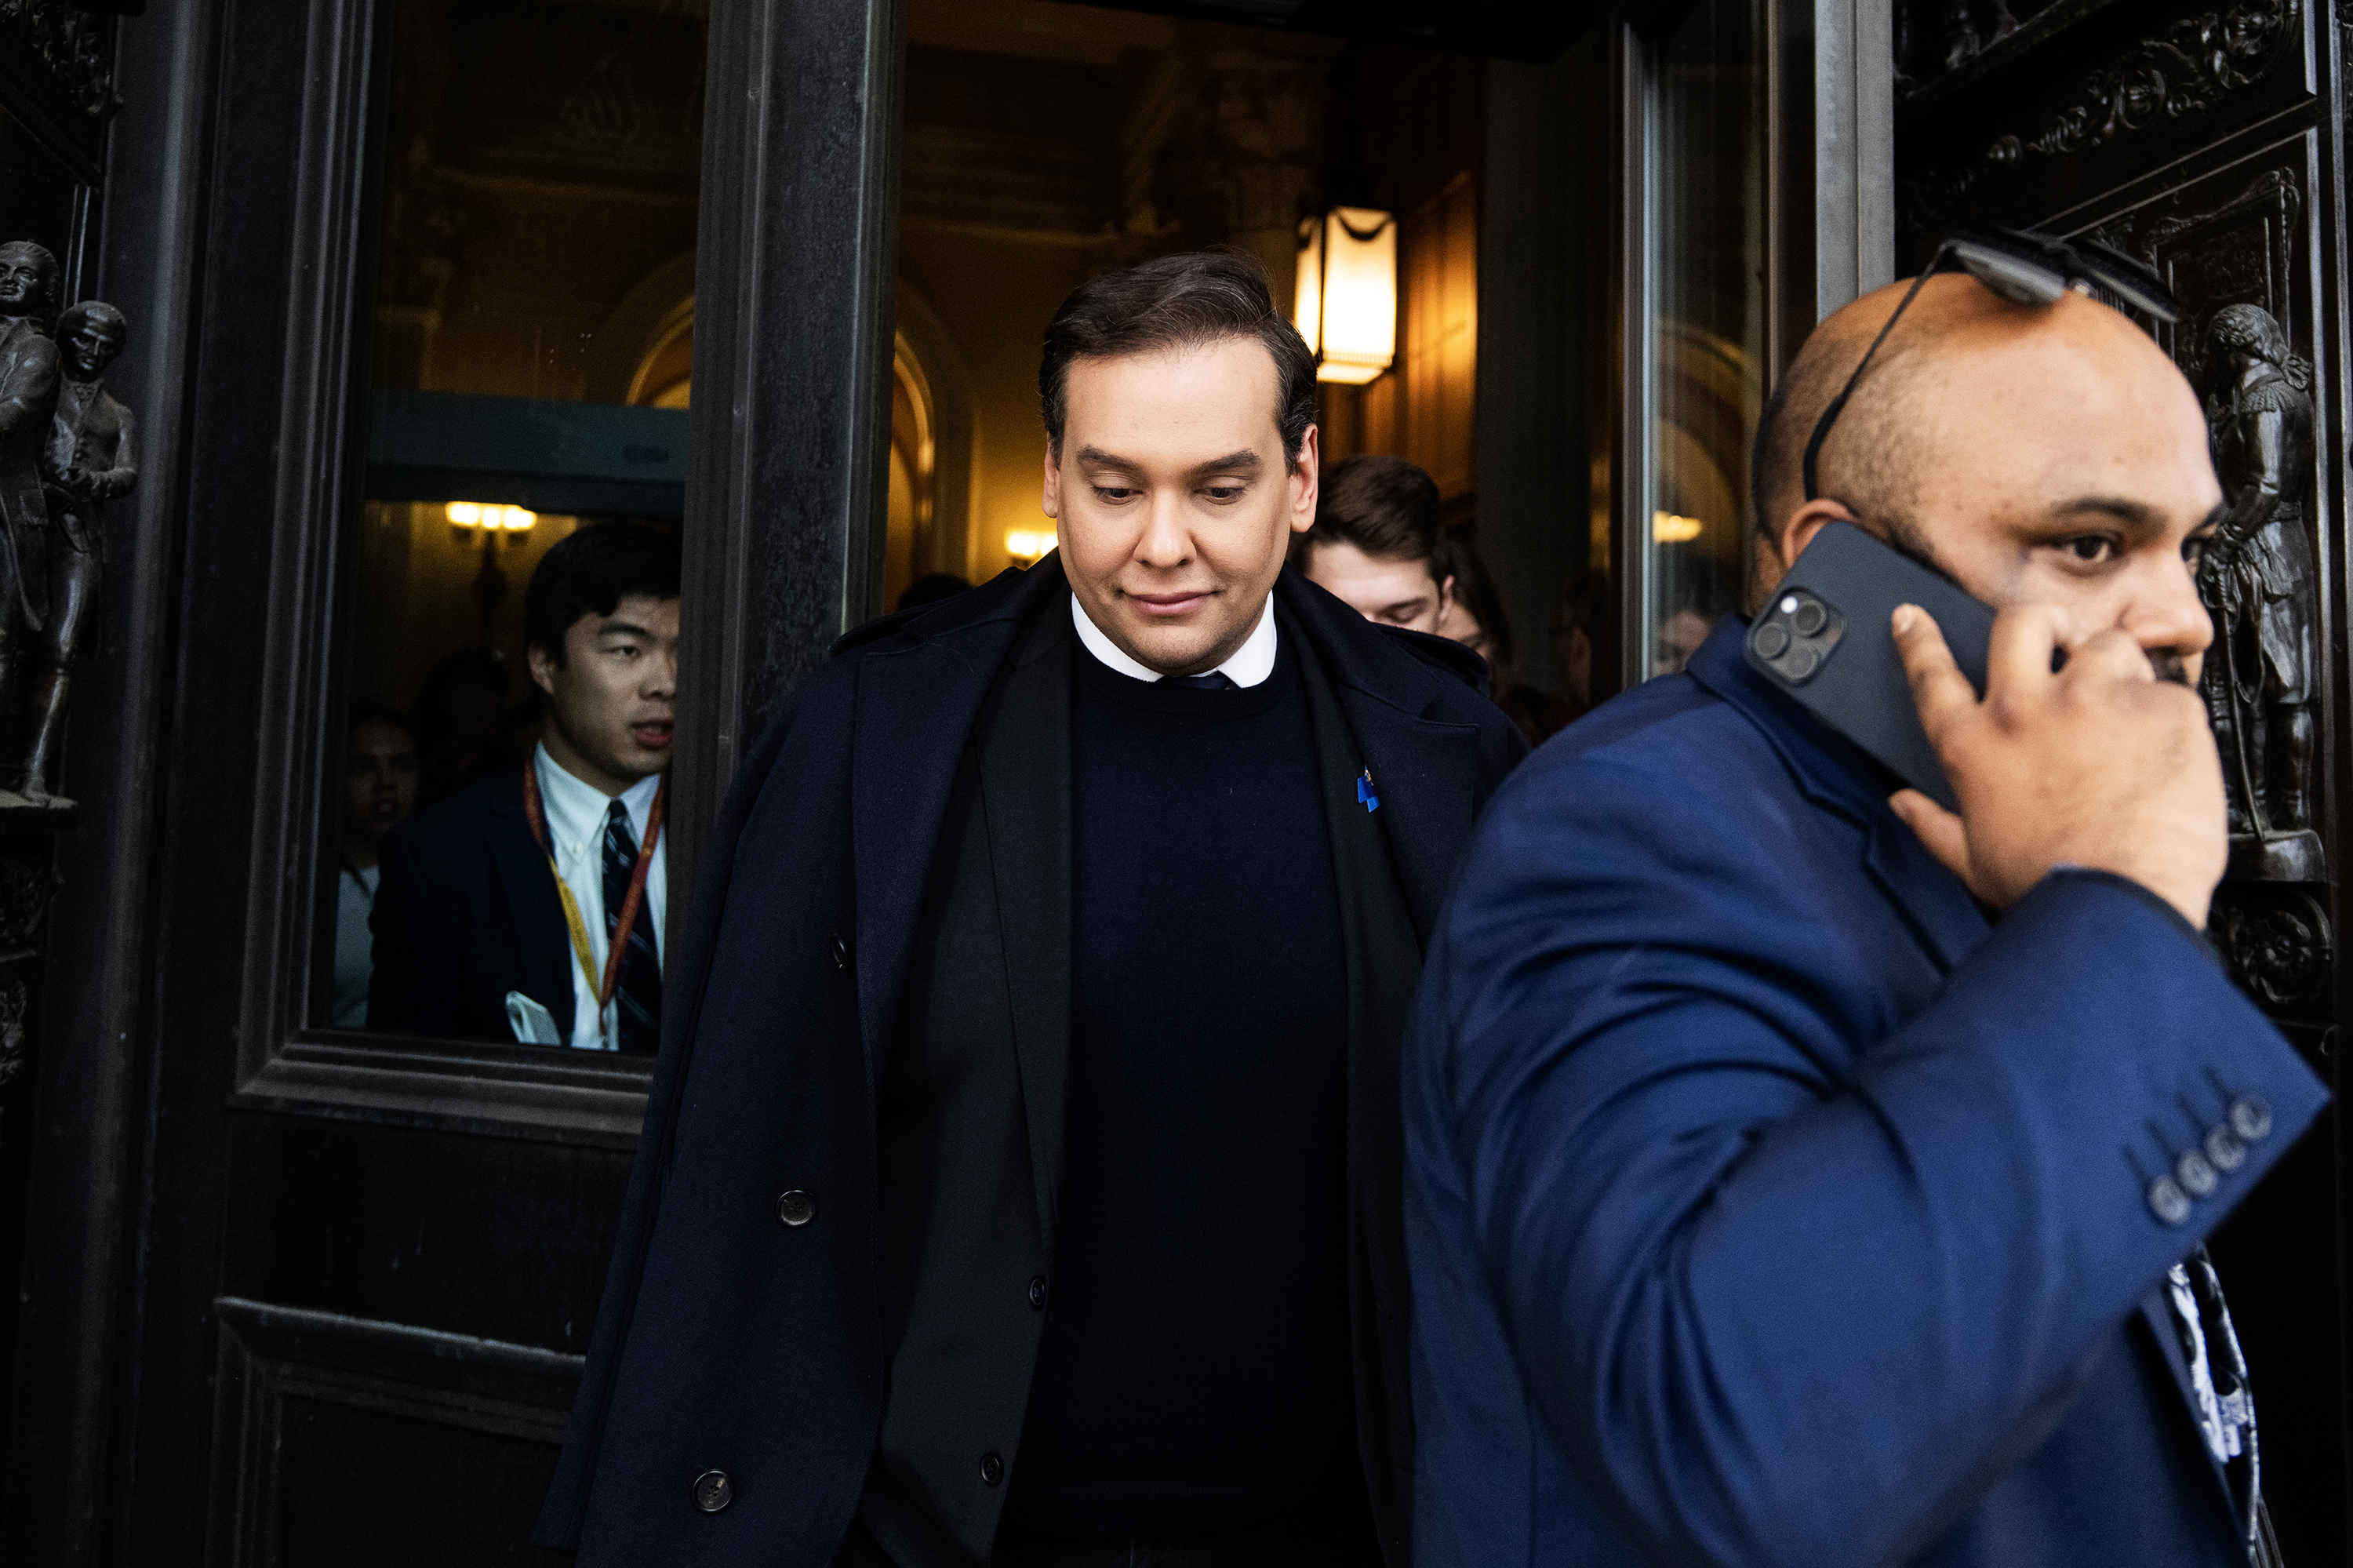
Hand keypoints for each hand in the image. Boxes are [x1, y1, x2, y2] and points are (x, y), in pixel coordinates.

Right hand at [1888, 603, 2226, 926]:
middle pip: (2020, 624)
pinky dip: (2169, 715)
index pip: (1932, 675)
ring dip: (2115, 668)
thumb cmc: (2049, 888)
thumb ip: (1933, 826)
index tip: (1914, 619)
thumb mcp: (1973, 863)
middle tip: (2055, 638)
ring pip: (2104, 644)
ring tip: (2127, 709)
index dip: (1919, 641)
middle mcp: (2026, 709)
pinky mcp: (2158, 706)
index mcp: (1975, 746)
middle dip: (2038, 623)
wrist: (2120, 902)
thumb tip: (1904, 806)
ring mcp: (2094, 701)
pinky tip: (2167, 753)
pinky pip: (2168, 689)